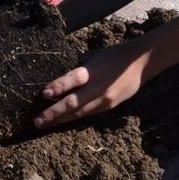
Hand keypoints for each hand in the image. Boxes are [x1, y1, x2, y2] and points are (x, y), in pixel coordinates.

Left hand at [32, 39, 150, 129]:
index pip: (73, 79)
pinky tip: (61, 122)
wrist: (141, 63)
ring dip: (60, 120)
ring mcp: (104, 100)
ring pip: (79, 113)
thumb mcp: (93, 56)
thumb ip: (78, 66)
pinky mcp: (109, 107)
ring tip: (43, 125)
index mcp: (93, 71)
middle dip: (53, 112)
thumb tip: (59, 73)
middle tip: (37, 121)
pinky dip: (73, 118)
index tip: (43, 94)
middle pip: (73, 102)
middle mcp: (98, 88)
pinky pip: (88, 114)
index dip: (58, 86)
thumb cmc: (113, 55)